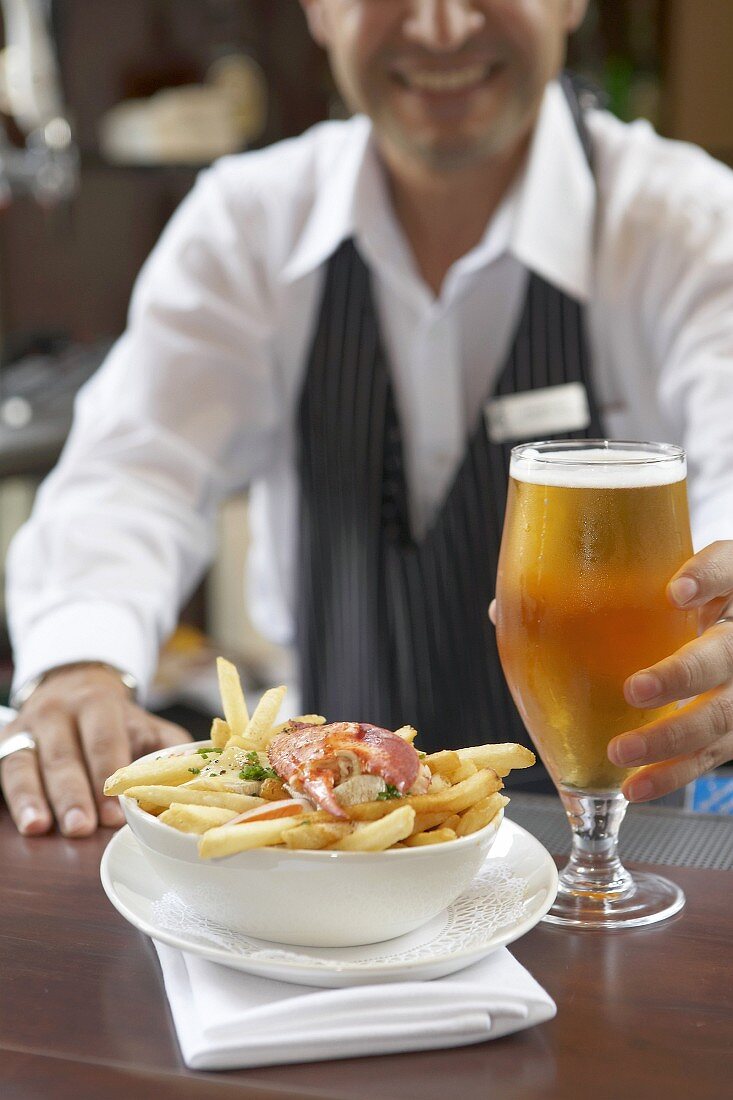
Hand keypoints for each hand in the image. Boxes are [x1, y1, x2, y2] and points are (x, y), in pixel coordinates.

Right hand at [1, 663, 190, 836]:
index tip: (112, 813)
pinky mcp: (7, 742)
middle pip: (63, 754)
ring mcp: (28, 726)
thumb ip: (172, 748)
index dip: (108, 775)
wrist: (74, 684)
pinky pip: (4, 768)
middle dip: (72, 793)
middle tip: (81, 828)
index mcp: (99, 704)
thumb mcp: (147, 724)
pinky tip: (21, 820)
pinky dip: (12, 796)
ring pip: (25, 762)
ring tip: (40, 829)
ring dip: (32, 796)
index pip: (104, 740)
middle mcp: (59, 711)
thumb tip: (205, 774)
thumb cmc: (117, 720)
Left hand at [608, 541, 732, 801]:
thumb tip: (501, 611)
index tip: (676, 591)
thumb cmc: (663, 605)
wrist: (714, 628)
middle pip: (727, 652)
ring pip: (725, 713)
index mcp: (725, 584)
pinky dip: (671, 774)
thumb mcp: (647, 585)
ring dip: (671, 737)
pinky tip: (634, 787)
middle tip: (635, 689)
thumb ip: (587, 591)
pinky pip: (711, 755)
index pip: (731, 567)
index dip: (710, 577)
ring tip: (621, 752)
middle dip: (684, 674)